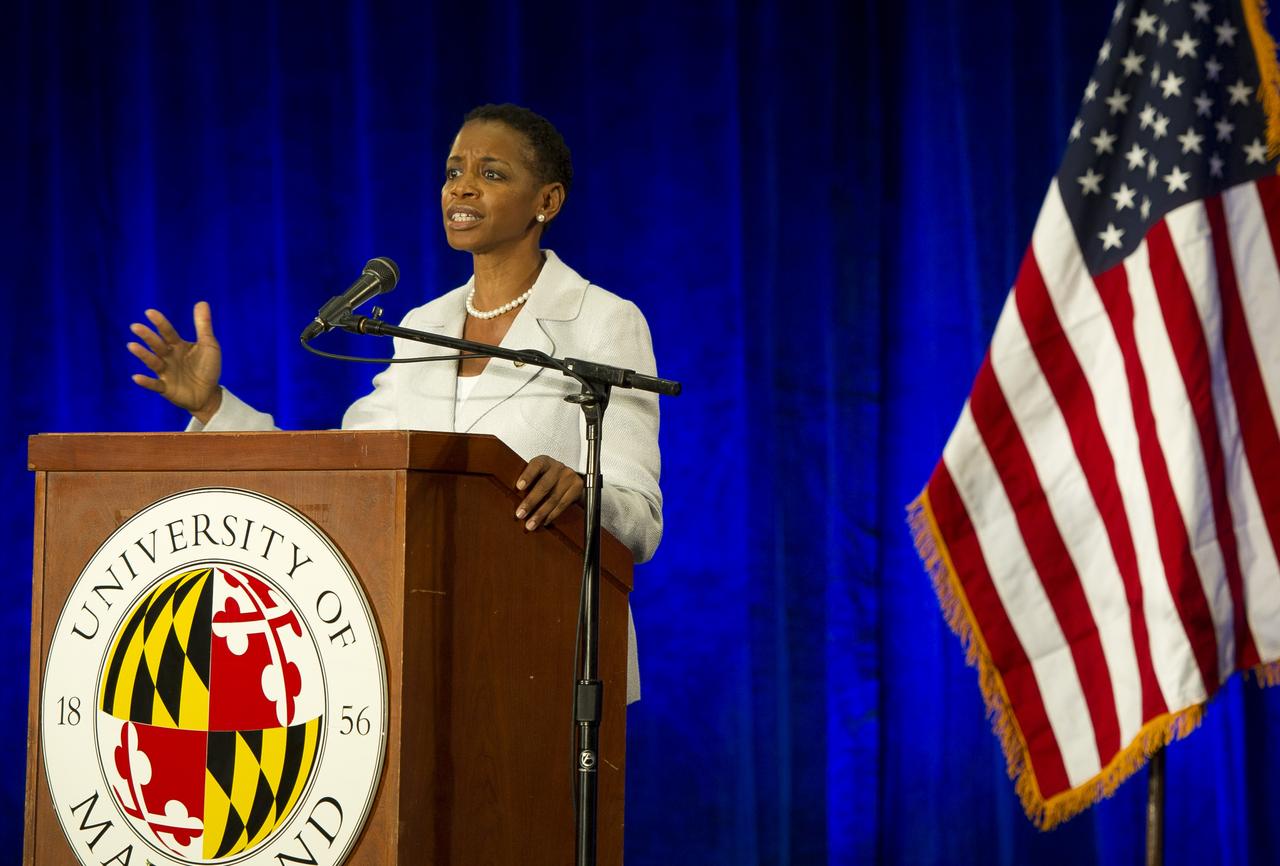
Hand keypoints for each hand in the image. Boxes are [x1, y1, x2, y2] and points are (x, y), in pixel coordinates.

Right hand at [127, 302, 222, 422]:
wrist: (209, 393)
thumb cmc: (207, 367)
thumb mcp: (208, 345)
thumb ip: (203, 325)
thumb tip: (202, 302)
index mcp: (178, 346)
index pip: (168, 332)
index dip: (160, 323)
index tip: (150, 312)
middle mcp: (168, 357)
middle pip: (157, 345)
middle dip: (147, 336)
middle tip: (135, 326)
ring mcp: (166, 372)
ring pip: (153, 362)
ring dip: (143, 355)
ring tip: (132, 346)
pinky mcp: (166, 388)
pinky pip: (155, 385)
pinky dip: (146, 382)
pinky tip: (136, 377)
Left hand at [515, 455, 583, 530]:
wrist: (570, 478)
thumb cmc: (548, 477)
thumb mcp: (537, 474)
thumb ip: (527, 482)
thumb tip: (510, 496)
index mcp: (544, 461)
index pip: (536, 465)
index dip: (527, 476)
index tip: (519, 487)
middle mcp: (557, 467)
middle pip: (544, 486)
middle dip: (531, 502)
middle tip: (521, 514)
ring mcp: (568, 477)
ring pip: (553, 498)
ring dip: (540, 513)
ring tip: (530, 524)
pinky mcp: (577, 487)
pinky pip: (563, 504)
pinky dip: (552, 515)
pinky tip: (544, 521)